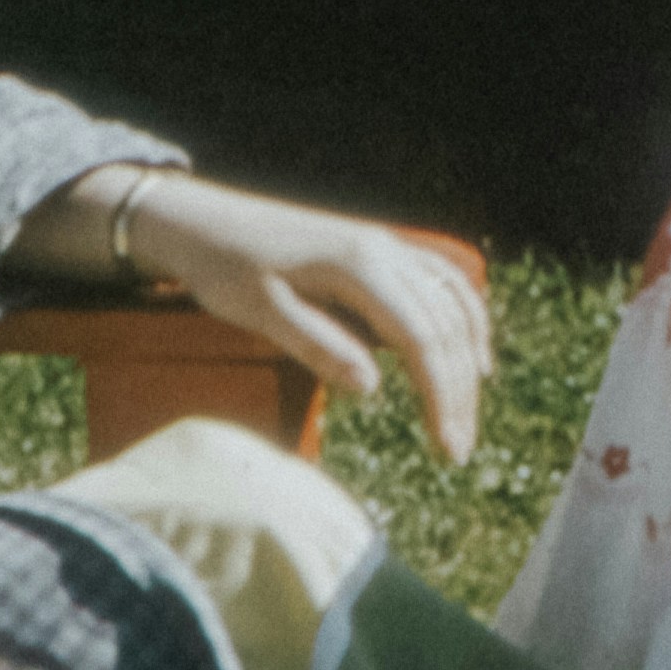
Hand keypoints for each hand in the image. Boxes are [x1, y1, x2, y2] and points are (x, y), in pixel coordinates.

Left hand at [73, 173, 494, 466]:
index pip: (422, 338)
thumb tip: (374, 388)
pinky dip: (465, 318)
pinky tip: (470, 350)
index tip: (446, 448)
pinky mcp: (380, 249)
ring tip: (467, 412)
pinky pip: (442, 281)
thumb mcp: (259, 312)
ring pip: (453, 302)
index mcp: (358, 265)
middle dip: (459, 391)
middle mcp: (385, 249)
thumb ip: (317, 345)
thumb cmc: (221, 267)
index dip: (441, 396)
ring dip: (468, 359)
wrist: (199, 218)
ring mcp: (387, 245)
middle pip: (446, 326)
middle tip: (456, 451)